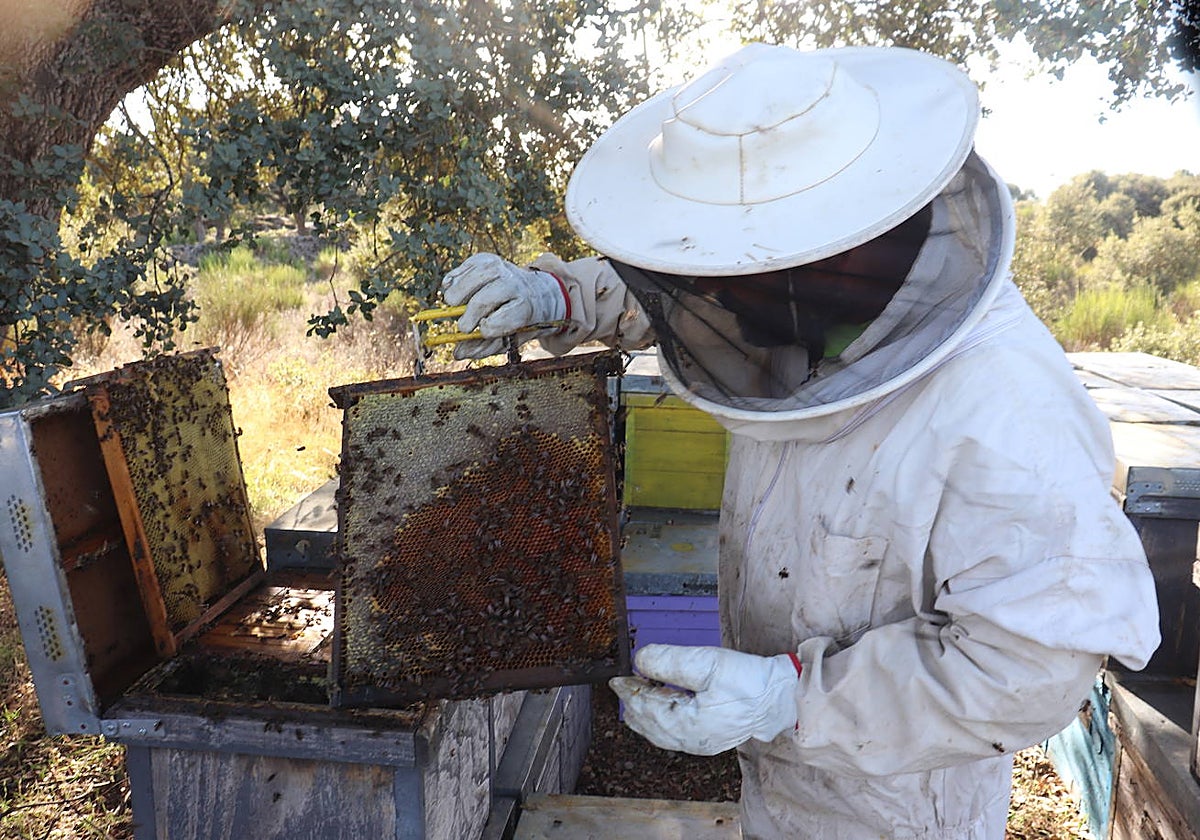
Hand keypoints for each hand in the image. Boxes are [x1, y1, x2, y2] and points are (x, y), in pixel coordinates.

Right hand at [440, 253, 568, 358]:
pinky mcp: (488, 258)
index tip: (480, 331)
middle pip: (485, 299)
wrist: (537, 293)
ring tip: (454, 304)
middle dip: (469, 315)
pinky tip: (453, 288)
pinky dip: (455, 278)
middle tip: (463, 326)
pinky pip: (467, 265)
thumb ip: (484, 347)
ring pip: (474, 277)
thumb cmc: (519, 321)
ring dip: (457, 293)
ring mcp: (502, 268)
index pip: (506, 318)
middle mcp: (515, 284)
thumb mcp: (509, 338)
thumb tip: (458, 353)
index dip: (489, 327)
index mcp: (526, 308)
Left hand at [609, 644, 801, 755]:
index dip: (629, 692)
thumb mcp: (706, 663)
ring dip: (645, 712)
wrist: (779, 699)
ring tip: (639, 692)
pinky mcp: (708, 740)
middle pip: (649, 725)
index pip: (646, 709)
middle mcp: (690, 741)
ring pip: (659, 732)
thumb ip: (669, 661)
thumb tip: (640, 660)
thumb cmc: (748, 682)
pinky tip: (662, 704)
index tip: (616, 678)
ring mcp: (699, 744)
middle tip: (624, 683)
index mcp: (687, 726)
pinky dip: (660, 719)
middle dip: (634, 703)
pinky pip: (673, 734)